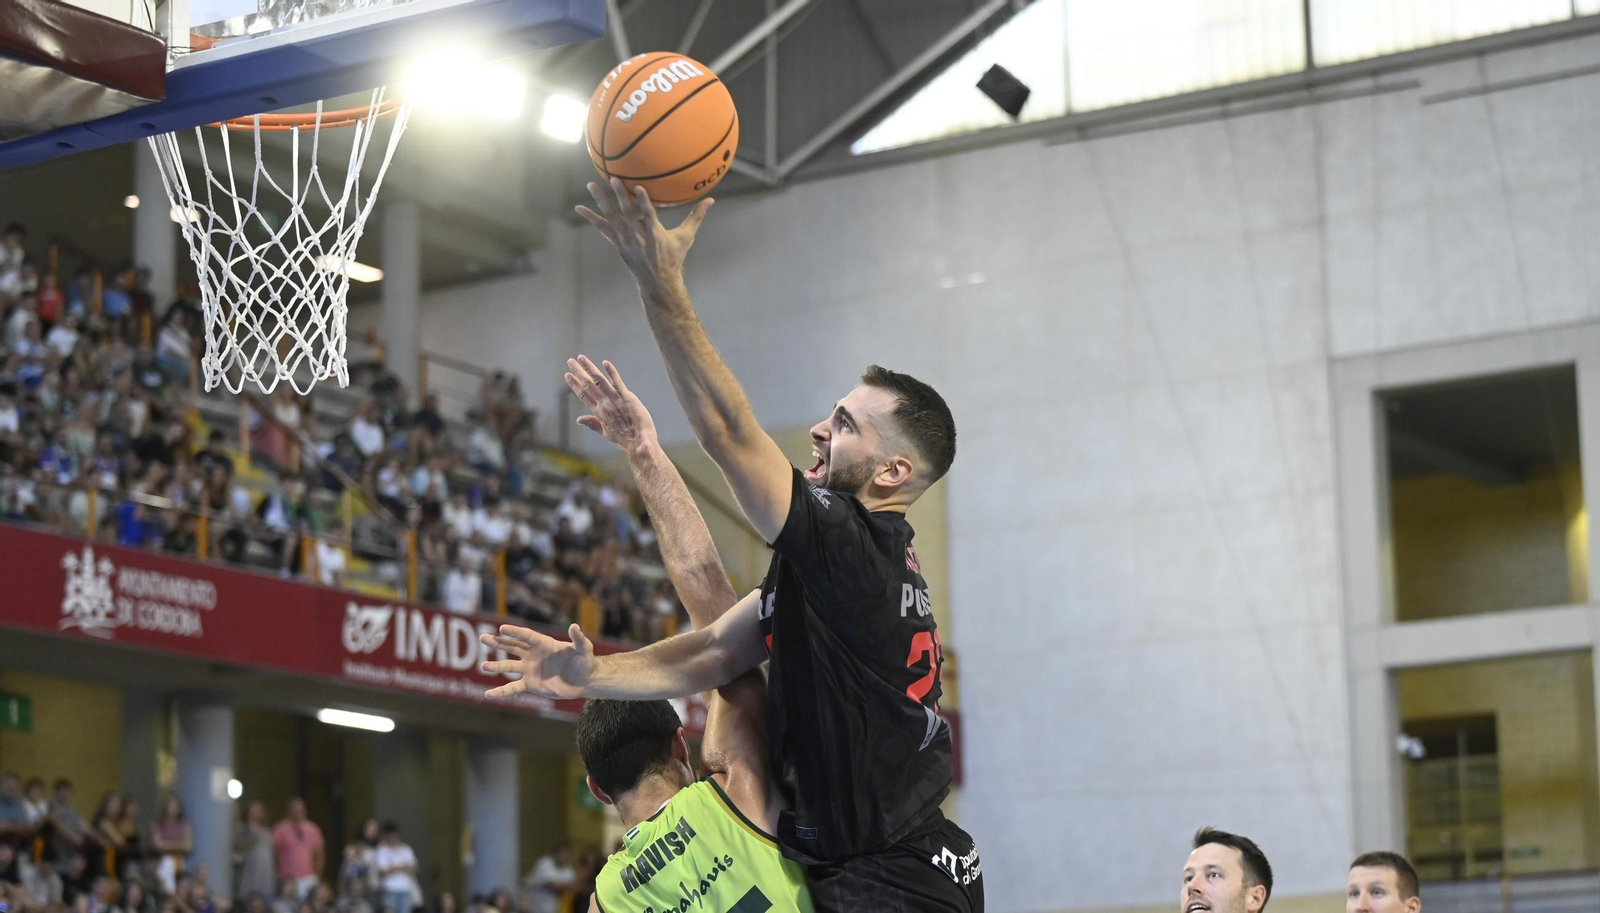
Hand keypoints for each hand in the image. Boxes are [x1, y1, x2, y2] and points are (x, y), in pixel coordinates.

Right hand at [479, 623, 595, 699]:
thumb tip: (575, 626)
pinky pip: (513, 688)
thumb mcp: (584, 649)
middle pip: (512, 647)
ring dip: (496, 666)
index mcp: (544, 644)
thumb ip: (578, 639)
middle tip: (482, 638)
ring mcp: (530, 670)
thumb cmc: (584, 662)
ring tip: (484, 666)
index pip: (526, 636)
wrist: (584, 681)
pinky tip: (488, 695)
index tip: (501, 628)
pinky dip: (501, 692)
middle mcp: (534, 655)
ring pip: (509, 667)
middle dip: (498, 643)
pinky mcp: (530, 684)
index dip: (514, 632)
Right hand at [564, 356, 655, 454]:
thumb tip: (578, 419)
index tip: (567, 375)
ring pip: (599, 380)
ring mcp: (615, 400)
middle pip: (588, 385)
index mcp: (598, 412)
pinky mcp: (627, 398)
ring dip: (590, 368)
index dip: (575, 384)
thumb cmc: (624, 439)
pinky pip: (618, 383)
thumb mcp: (605, 432)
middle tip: (570, 361)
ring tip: (581, 358)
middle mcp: (604, 404)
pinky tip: (605, 363)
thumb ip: (592, 423)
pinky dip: (611, 372)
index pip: (583, 395)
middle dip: (578, 372)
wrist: (639, 443)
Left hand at [575, 178, 712, 294]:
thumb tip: (711, 200)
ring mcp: (625, 240)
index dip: (642, 202)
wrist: (657, 281)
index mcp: (655, 234)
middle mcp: (638, 237)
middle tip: (611, 178)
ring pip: (611, 217)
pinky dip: (590, 217)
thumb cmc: (674, 257)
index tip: (637, 187)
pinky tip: (579, 208)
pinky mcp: (617, 243)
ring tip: (591, 185)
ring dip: (600, 201)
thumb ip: (696, 217)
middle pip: (626, 213)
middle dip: (618, 196)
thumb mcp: (686, 237)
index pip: (648, 215)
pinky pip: (602, 227)